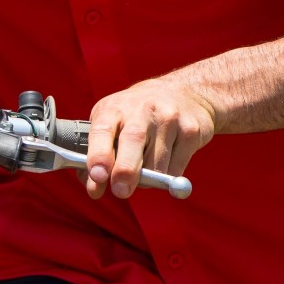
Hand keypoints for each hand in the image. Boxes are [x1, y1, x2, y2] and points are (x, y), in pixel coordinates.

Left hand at [84, 77, 215, 199]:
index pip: (102, 130)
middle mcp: (141, 110)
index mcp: (114, 109)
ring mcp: (169, 119)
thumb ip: (98, 152)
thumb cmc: (136, 114)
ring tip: (144, 168)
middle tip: (121, 191)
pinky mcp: (191, 132)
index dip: (98, 155)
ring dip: (146, 180)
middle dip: (125, 171)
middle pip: (133, 142)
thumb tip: (92, 187)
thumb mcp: (112, 121)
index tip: (97, 176)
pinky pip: (175, 170)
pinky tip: (165, 161)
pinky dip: (166, 178)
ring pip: (156, 165)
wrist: (184, 91)